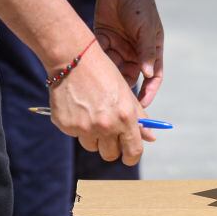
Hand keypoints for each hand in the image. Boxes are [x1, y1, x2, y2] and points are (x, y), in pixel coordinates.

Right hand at [48, 41, 155, 165]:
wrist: (72, 58)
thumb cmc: (103, 74)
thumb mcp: (126, 93)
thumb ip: (139, 118)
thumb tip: (150, 138)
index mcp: (125, 118)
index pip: (133, 152)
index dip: (132, 156)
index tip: (129, 155)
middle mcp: (105, 126)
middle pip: (110, 155)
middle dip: (111, 148)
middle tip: (108, 134)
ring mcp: (84, 127)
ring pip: (91, 146)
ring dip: (93, 137)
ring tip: (90, 114)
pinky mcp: (66, 125)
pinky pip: (74, 135)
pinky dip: (76, 125)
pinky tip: (77, 107)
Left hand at [95, 0, 163, 107]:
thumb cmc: (140, 5)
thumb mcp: (146, 29)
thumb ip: (147, 52)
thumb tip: (149, 75)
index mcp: (151, 53)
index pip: (153, 78)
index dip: (149, 92)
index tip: (142, 105)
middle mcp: (135, 53)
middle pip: (130, 77)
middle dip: (124, 88)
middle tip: (116, 100)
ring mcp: (119, 48)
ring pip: (114, 69)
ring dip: (109, 75)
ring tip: (102, 81)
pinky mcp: (104, 40)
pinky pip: (101, 56)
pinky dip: (97, 60)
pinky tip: (93, 64)